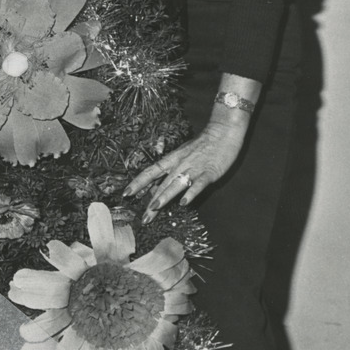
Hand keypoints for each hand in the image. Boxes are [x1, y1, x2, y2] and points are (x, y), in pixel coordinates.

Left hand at [126, 115, 247, 216]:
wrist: (223, 131)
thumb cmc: (202, 145)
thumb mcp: (182, 154)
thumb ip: (171, 169)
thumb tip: (156, 184)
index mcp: (172, 159)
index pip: (150, 172)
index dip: (138, 183)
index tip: (126, 194)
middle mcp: (179, 164)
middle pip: (161, 184)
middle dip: (151, 202)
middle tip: (143, 218)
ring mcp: (194, 168)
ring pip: (176, 184)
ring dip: (164, 196)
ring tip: (154, 208)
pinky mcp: (209, 172)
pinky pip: (198, 184)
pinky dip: (190, 193)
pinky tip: (184, 202)